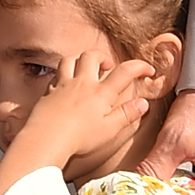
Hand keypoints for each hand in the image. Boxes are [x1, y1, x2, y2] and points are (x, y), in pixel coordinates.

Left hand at [12, 51, 157, 176]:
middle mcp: (82, 84)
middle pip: (92, 56)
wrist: (47, 138)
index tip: (147, 70)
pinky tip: (65, 83)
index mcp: (101, 93)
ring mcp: (63, 85)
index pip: (125, 72)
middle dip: (103, 57)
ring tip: (86, 69)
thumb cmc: (79, 137)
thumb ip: (127, 114)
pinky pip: (54, 74)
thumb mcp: (110, 130)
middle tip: (108, 67)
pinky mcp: (48, 92)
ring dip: (80, 60)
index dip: (139, 66)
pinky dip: (62, 74)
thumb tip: (143, 103)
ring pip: (70, 59)